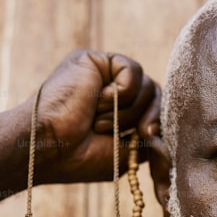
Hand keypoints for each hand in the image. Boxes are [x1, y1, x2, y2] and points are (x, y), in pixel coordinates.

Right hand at [22, 50, 160, 183]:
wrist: (49, 147)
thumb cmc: (81, 157)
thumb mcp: (126, 153)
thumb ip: (149, 137)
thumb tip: (167, 126)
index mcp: (119, 110)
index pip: (155, 108)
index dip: (158, 122)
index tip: (149, 136)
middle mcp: (112, 88)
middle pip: (156, 93)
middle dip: (150, 117)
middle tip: (137, 133)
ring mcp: (104, 73)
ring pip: (147, 84)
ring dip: (129, 111)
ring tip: (100, 122)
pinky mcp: (96, 60)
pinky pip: (132, 70)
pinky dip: (122, 92)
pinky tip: (98, 101)